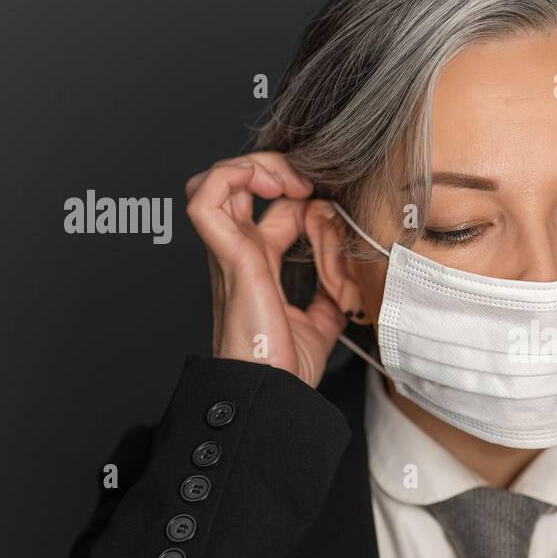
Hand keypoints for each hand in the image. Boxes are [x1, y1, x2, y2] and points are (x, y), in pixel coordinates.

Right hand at [185, 152, 347, 387]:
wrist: (274, 391)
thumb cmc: (286, 369)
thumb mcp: (322, 324)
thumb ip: (331, 299)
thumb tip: (350, 286)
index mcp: (259, 265)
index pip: (273, 208)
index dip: (302, 196)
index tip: (333, 209)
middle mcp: (239, 253)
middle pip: (239, 183)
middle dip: (275, 167)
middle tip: (309, 183)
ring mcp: (230, 252)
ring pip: (216, 180)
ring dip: (253, 166)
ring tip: (288, 182)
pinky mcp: (229, 256)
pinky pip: (207, 197)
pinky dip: (235, 175)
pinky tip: (275, 188)